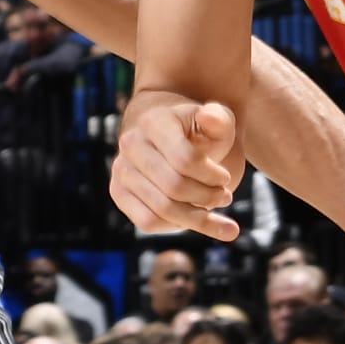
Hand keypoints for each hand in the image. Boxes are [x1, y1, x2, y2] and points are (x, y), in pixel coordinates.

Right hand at [112, 95, 240, 239]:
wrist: (170, 139)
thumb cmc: (199, 132)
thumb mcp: (217, 122)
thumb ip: (219, 119)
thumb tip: (208, 117)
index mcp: (154, 121)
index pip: (185, 159)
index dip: (211, 176)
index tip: (225, 178)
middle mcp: (131, 144)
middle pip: (174, 187)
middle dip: (207, 197)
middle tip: (225, 196)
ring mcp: (121, 170)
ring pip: (162, 209)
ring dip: (197, 217)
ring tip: (215, 208)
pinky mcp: (119, 193)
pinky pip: (148, 221)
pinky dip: (177, 226)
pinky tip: (197, 220)